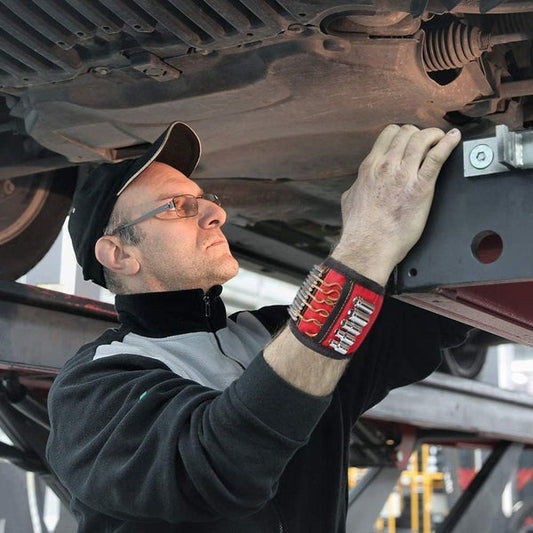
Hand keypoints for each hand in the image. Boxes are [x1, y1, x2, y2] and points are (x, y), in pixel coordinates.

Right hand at [332, 124, 460, 284]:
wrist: (369, 245)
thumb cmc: (360, 228)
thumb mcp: (349, 199)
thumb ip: (357, 185)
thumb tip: (358, 184)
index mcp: (370, 166)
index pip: (389, 134)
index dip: (402, 133)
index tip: (409, 139)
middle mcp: (386, 165)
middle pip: (407, 132)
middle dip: (419, 133)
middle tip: (426, 142)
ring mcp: (404, 175)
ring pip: (422, 139)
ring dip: (434, 135)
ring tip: (440, 139)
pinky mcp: (421, 187)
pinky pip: (437, 157)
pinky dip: (448, 144)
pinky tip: (454, 139)